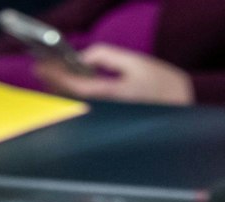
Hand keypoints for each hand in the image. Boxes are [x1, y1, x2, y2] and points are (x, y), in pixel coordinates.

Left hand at [36, 44, 192, 105]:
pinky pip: (87, 109)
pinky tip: (71, 88)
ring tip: (53, 77)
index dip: (56, 76)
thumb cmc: (162, 85)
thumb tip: (84, 58)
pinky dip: (75, 97)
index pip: (76, 86)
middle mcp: (108, 111)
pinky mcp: (112, 123)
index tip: (42, 66)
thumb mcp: (136, 62)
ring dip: (63, 91)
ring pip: (77, 106)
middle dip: (55, 83)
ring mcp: (109, 119)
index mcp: (114, 94)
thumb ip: (106, 55)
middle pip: (71, 99)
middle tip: (43, 69)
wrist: (181, 107)